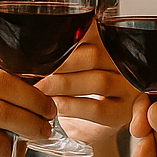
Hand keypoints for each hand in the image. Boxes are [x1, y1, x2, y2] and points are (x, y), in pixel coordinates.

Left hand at [35, 24, 136, 147]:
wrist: (86, 126)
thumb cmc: (74, 90)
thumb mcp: (66, 66)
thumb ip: (57, 51)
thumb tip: (29, 46)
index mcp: (109, 42)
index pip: (92, 30)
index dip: (69, 34)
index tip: (42, 42)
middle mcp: (124, 63)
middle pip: (94, 56)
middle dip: (60, 64)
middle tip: (34, 71)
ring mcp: (127, 89)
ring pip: (98, 81)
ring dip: (63, 85)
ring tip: (40, 90)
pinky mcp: (121, 114)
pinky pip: (97, 109)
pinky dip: (72, 107)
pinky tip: (54, 106)